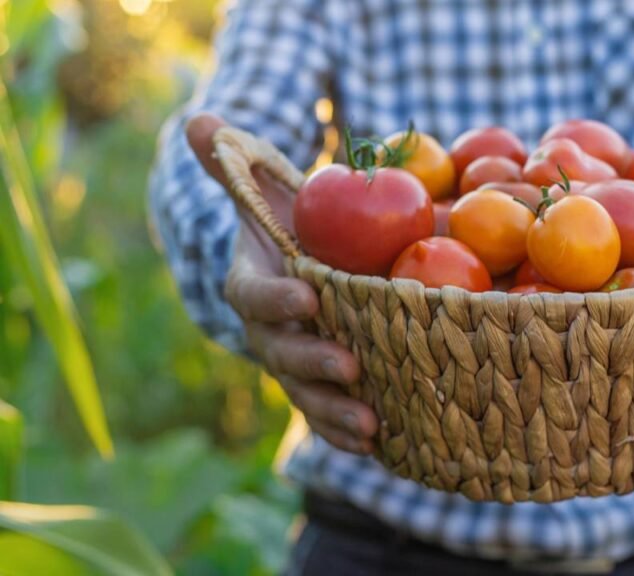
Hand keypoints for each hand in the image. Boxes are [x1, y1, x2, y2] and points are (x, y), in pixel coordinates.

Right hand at [185, 114, 377, 453]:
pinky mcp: (323, 384)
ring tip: (370, 422)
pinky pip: (330, 413)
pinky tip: (379, 442)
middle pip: (282, 353)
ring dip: (335, 410)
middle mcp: (270, 330)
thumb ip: (235, 162)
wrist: (302, 264)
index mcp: (254, 284)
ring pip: (307, 392)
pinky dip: (347, 431)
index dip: (275, 297)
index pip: (253, 295)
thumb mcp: (267, 187)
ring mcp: (296, 361)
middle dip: (312, 362)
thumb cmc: (288, 222)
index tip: (307, 294)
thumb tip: (197, 120)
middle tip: (348, 366)